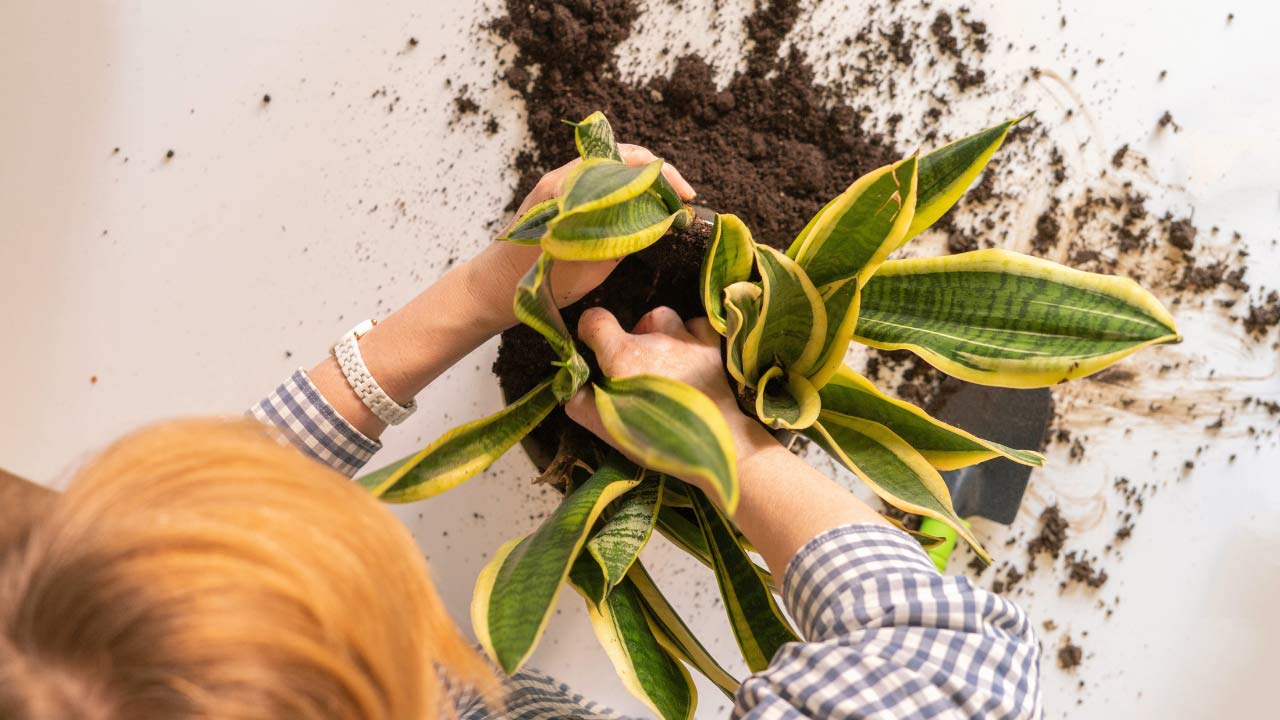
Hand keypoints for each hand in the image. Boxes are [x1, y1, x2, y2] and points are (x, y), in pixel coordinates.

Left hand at [465, 145, 695, 331]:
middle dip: (657, 172)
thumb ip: (626, 234)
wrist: (492, 286)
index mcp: (570, 188)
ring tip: (665, 200)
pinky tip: (637, 204)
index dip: (663, 176)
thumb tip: (662, 219)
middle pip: (621, 155)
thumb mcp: (592, 263)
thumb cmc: (538, 281)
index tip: (685, 197)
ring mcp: (557, 181)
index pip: (628, 164)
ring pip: (611, 164)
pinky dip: (623, 184)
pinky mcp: (556, 191)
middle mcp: (562, 176)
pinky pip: (597, 177)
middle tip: (681, 197)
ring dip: (642, 177)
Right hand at [565, 307, 779, 491]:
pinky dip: (691, 334)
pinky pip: (697, 325)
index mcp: (623, 357)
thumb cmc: (655, 441)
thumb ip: (581, 404)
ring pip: (664, 318)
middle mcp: (654, 340)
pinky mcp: (711, 349)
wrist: (711, 447)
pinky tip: (688, 354)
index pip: (595, 319)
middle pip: (634, 324)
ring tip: (661, 360)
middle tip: (635, 372)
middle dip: (630, 342)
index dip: (590, 329)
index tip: (593, 345)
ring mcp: (685, 341)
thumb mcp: (605, 429)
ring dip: (659, 333)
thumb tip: (573, 388)